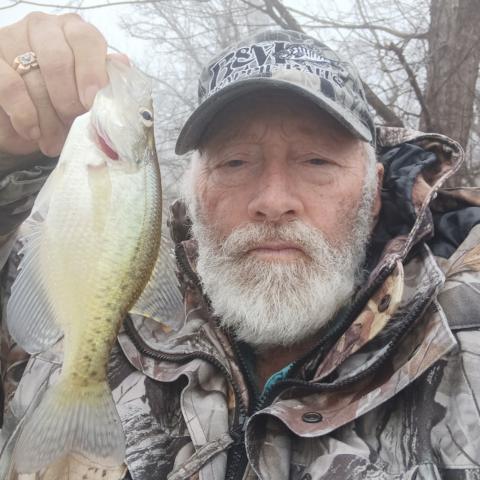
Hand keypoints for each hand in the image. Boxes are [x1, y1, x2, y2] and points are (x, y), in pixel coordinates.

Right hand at [0, 12, 109, 157]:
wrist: (27, 122)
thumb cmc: (63, 104)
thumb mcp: (87, 95)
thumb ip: (104, 79)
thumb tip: (122, 63)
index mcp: (73, 32)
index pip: (85, 39)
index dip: (90, 72)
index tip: (90, 102)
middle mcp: (42, 28)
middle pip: (57, 59)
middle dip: (67, 99)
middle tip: (71, 120)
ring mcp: (10, 39)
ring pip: (32, 77)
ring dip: (46, 116)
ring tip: (53, 139)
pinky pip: (9, 87)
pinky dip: (24, 114)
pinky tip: (32, 131)